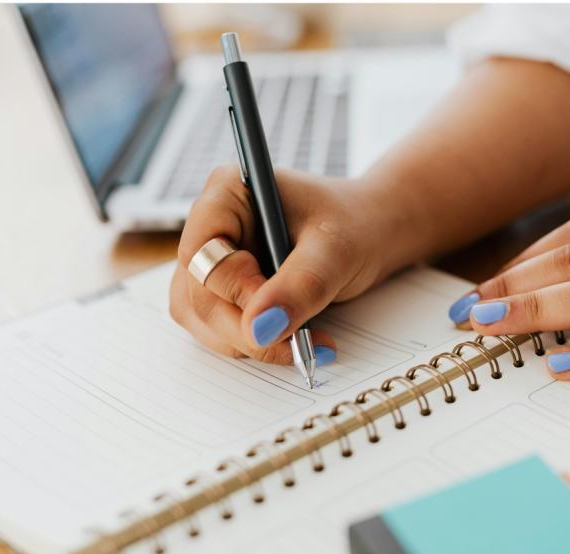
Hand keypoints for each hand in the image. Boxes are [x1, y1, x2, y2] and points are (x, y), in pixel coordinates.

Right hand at [171, 165, 390, 365]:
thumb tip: (259, 328)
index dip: (233, 289)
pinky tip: (292, 341)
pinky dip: (252, 344)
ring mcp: (212, 260)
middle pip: (197, 291)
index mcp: (228, 192)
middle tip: (295, 344)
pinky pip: (217, 328)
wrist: (371, 234)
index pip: (201, 251)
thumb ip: (300, 285)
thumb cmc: (355, 226)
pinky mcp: (222, 291)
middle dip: (244, 327)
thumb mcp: (336, 251)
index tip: (277, 315)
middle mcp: (211, 224)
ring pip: (202, 317)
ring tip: (301, 344)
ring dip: (246, 341)